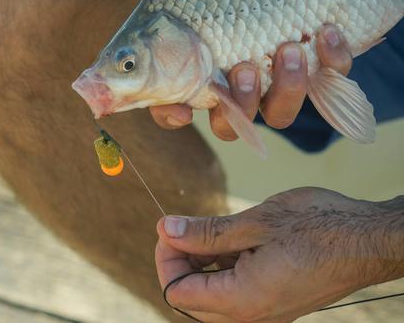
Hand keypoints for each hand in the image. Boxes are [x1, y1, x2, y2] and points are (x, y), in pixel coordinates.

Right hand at [149, 0, 352, 138]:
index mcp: (194, 56)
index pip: (171, 102)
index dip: (172, 114)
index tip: (184, 110)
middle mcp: (231, 76)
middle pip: (227, 121)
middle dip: (238, 105)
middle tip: (245, 69)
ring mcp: (275, 76)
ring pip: (276, 114)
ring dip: (284, 92)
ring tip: (290, 48)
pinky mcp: (314, 66)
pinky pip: (325, 84)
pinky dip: (329, 65)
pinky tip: (329, 31)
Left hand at [155, 187, 403, 322]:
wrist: (371, 240)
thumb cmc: (319, 227)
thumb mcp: (256, 222)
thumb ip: (207, 232)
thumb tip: (166, 230)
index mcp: (243, 300)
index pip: (178, 293)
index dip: (166, 259)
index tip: (169, 228)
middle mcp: (253, 316)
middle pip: (192, 300)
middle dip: (180, 263)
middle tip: (184, 228)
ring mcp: (266, 311)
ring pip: (213, 296)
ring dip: (201, 264)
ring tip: (209, 230)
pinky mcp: (276, 301)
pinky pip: (236, 292)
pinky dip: (223, 267)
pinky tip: (230, 240)